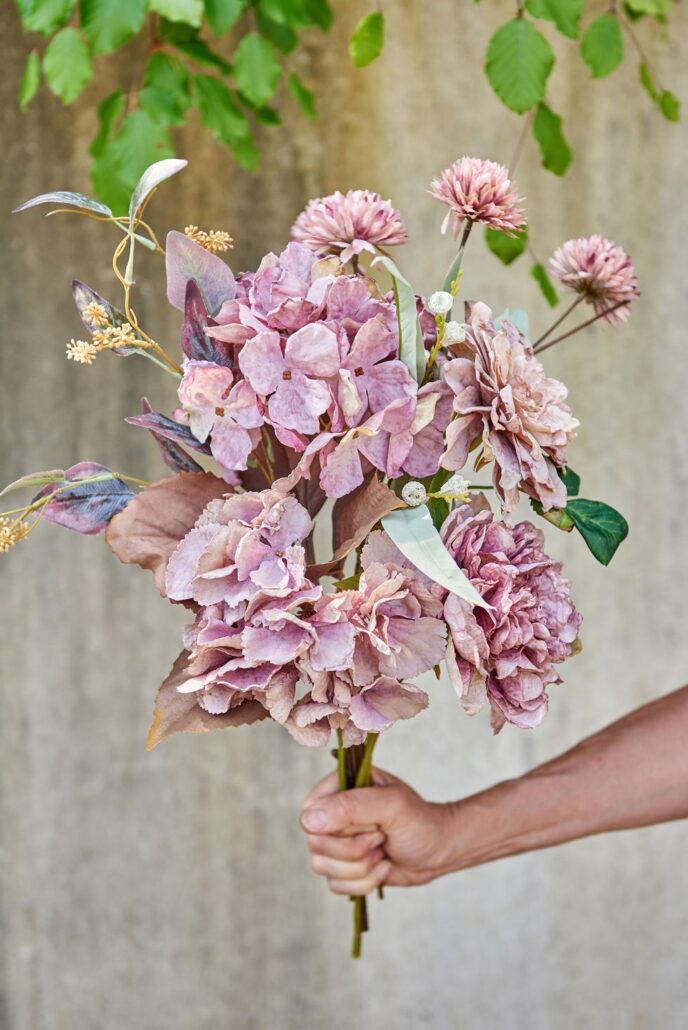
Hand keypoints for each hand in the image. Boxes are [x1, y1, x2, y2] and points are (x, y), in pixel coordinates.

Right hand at [300, 766, 457, 895]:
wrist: (439, 851)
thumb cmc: (420, 821)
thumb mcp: (392, 805)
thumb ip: (351, 807)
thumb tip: (308, 820)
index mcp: (340, 787)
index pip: (310, 812)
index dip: (336, 827)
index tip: (370, 823)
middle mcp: (333, 813)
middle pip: (316, 844)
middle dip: (355, 849)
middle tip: (381, 836)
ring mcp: (337, 841)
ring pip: (322, 867)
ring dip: (361, 867)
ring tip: (383, 851)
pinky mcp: (343, 867)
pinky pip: (335, 885)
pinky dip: (364, 882)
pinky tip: (383, 866)